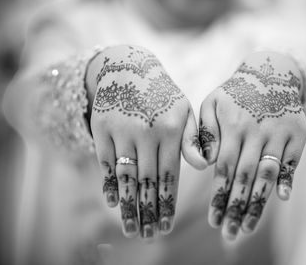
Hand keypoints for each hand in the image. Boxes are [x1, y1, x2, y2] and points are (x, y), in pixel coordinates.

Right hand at [86, 45, 206, 241]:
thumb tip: (204, 166)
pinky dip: (110, 184)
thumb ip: (195, 139)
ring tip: (131, 229)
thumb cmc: (163, 96)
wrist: (129, 69)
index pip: (170, 175)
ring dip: (128, 205)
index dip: (168, 204)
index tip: (166, 227)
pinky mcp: (101, 129)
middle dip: (148, 212)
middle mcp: (146, 132)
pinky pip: (105, 163)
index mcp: (171, 129)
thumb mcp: (185, 110)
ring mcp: (122, 131)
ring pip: (126, 176)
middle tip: (147, 236)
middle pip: (148, 181)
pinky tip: (114, 202)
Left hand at [199, 51, 305, 239]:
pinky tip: (282, 199)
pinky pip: (291, 161)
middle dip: (236, 209)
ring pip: (267, 174)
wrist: (270, 73)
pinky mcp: (297, 134)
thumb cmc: (235, 94)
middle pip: (244, 178)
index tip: (214, 220)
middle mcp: (255, 132)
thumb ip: (204, 132)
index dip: (219, 197)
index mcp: (232, 126)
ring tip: (248, 228)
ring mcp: (278, 133)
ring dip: (258, 203)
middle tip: (230, 234)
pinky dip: (287, 179)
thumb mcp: (212, 104)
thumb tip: (206, 163)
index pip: (223, 170)